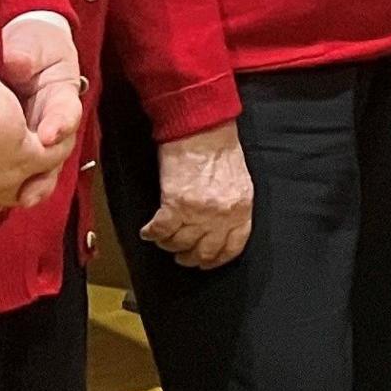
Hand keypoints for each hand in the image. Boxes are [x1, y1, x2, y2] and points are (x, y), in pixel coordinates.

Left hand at [0, 11, 85, 197]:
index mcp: (61, 96)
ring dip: (24, 192)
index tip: (47, 136)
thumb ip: (26, 55)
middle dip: (42, 177)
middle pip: (54, 156)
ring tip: (11, 205)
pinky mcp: (12, 152)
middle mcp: (51, 125)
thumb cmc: (31, 46)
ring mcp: (33, 141)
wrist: (20, 50)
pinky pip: (9, 177)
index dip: (59, 125)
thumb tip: (17, 63)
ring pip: (35, 173)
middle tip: (29, 192)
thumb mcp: (33, 45)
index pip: (67, 111)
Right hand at [142, 124, 253, 269]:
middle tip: (182, 255)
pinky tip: (148, 232)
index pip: (232, 248)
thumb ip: (233, 208)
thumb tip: (221, 228)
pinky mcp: (174, 204)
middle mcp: (222, 216)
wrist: (201, 128)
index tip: (207, 262)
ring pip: (179, 245)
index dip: (217, 259)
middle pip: (204, 252)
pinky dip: (152, 234)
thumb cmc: (220, 149)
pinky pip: (160, 231)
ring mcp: (198, 212)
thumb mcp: (239, 182)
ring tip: (165, 239)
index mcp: (241, 209)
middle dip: (190, 257)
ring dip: (169, 245)